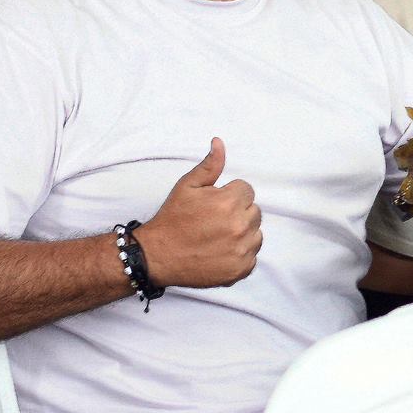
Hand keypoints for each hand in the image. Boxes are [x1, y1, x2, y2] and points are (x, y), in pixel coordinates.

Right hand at [134, 138, 261, 288]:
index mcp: (229, 202)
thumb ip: (209, 165)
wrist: (157, 256)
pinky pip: (253, 256)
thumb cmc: (172, 219)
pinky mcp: (240, 269)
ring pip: (256, 233)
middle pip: (254, 211)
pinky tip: (221, 252)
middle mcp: (239, 226)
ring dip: (243, 233)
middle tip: (214, 221)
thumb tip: (219, 142)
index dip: (229, 195)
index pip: (246, 190)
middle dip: (238, 212)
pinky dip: (241, 255)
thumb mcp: (187, 186)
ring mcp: (241, 250)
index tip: (213, 205)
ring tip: (217, 236)